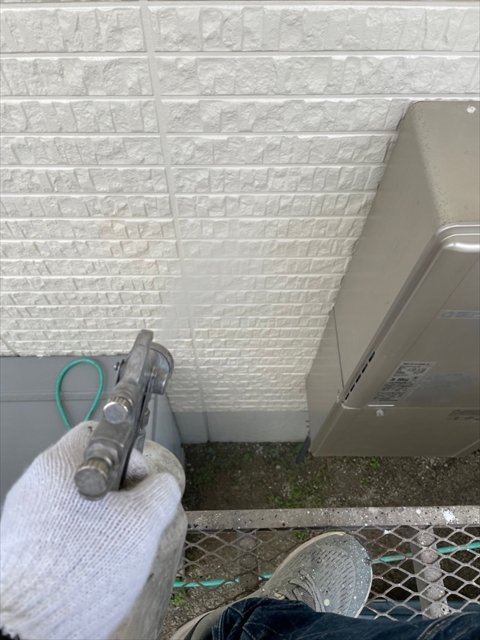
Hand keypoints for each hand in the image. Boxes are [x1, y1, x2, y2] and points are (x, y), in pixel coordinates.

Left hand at [0, 422, 181, 639]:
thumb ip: (161, 490)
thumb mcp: (143, 522)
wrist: (34, 626)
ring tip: (111, 549)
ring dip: (101, 519)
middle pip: (91, 471)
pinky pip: (61, 527)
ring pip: (78, 501)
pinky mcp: (22, 541)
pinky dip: (80, 538)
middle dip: (118, 495)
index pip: (100, 434)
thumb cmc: (83, 571)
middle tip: (131, 522)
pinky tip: (92, 562)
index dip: (129, 456)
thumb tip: (162, 484)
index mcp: (61, 464)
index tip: (139, 483)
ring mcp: (26, 513)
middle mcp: (37, 482)